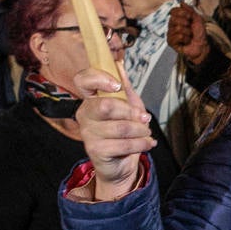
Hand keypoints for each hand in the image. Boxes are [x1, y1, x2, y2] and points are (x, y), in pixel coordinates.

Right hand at [70, 67, 154, 200]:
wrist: (121, 164)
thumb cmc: (124, 132)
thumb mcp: (129, 106)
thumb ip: (125, 87)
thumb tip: (118, 64)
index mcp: (91, 99)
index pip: (82, 80)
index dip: (99, 78)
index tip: (117, 85)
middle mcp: (85, 114)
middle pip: (106, 105)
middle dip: (131, 112)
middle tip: (145, 118)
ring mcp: (88, 133)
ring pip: (120, 127)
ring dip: (141, 130)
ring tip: (146, 133)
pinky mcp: (95, 150)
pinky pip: (123, 144)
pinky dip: (141, 143)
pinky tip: (147, 143)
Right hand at [166, 3, 210, 63]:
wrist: (202, 45)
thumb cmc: (199, 32)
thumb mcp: (197, 18)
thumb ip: (189, 10)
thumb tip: (181, 2)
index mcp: (176, 18)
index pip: (173, 11)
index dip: (182, 13)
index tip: (190, 17)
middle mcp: (171, 25)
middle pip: (174, 19)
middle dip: (186, 23)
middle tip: (190, 28)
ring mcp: (170, 33)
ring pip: (178, 28)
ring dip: (188, 32)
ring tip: (189, 36)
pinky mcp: (170, 42)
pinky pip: (178, 36)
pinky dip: (186, 39)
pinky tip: (186, 41)